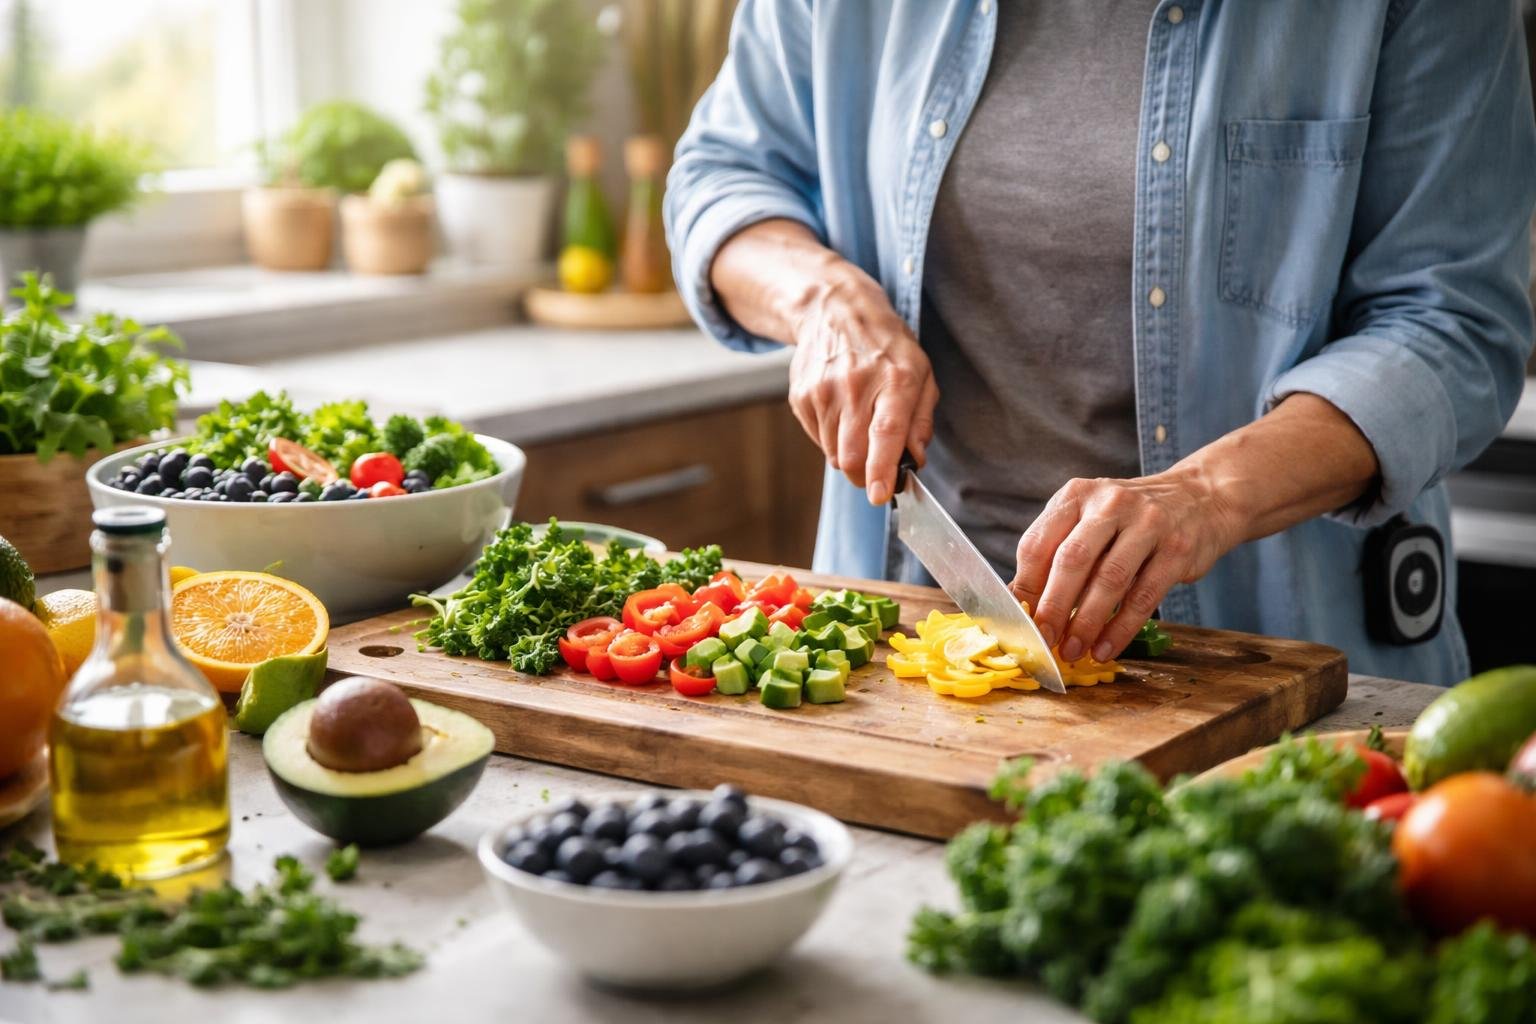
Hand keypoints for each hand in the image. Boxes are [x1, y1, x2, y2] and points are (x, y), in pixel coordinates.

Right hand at [784, 262, 938, 504]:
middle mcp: (855, 385)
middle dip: (864, 477)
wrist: (835, 310)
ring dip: (849, 456)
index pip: (885, 434)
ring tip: (860, 427)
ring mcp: (823, 391)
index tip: (880, 495)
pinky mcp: (801, 396)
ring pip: (834, 453)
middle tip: (875, 477)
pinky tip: (841, 412)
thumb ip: (922, 420)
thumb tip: (915, 459)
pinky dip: (832, 439)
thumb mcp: (921, 373)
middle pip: (852, 455)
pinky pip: (818, 439)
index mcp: (895, 379)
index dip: (882, 470)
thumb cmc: (886, 346)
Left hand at [1009, 466, 1241, 662]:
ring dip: (1087, 623)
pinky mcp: (1177, 549)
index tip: (1022, 620)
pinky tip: (1106, 649)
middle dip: (1054, 607)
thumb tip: (1020, 601)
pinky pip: (1144, 597)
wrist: (1200, 498)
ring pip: (1110, 580)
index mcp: (1077, 495)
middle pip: (1072, 560)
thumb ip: (1056, 552)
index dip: (1027, 587)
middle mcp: (1110, 503)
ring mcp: (1147, 523)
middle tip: (1045, 640)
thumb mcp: (1089, 519)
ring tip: (1073, 651)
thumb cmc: (1130, 519)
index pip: (1038, 543)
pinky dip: (1121, 629)